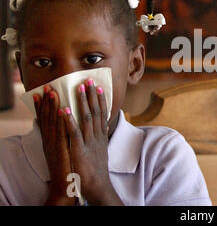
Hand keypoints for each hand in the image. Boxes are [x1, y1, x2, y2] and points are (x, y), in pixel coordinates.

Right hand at [34, 86, 75, 205]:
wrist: (67, 187)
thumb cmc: (68, 167)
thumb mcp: (65, 150)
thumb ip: (66, 137)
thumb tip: (68, 124)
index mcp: (52, 140)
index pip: (47, 120)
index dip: (44, 105)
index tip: (44, 92)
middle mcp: (51, 142)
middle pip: (48, 119)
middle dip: (48, 102)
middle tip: (48, 87)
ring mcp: (56, 146)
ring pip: (54, 123)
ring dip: (54, 106)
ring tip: (54, 92)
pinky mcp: (64, 150)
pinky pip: (63, 133)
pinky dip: (64, 121)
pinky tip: (65, 110)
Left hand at [63, 78, 122, 205]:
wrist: (97, 186)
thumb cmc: (96, 169)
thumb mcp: (100, 150)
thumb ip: (98, 138)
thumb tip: (99, 128)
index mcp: (101, 136)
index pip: (102, 114)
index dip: (100, 100)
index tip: (99, 87)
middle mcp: (97, 136)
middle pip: (96, 112)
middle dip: (92, 95)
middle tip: (88, 80)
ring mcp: (89, 142)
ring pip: (87, 118)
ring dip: (83, 102)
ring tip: (79, 88)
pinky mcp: (79, 149)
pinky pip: (74, 132)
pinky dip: (70, 120)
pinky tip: (65, 109)